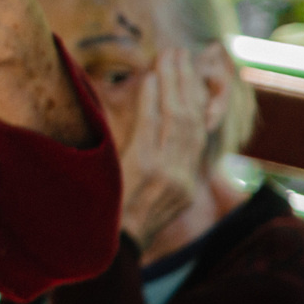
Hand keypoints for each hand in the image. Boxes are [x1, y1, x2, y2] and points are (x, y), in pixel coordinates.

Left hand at [118, 47, 210, 250]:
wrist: (107, 250)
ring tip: (168, 57)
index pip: (196, 132)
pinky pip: (152, 128)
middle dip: (186, 83)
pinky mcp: (147, 171)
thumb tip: (152, 123)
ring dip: (173, 84)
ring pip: (178, 120)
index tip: (188, 72)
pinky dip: (153, 102)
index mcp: (185, 182)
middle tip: (179, 53)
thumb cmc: (116, 219)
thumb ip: (156, 162)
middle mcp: (182, 177)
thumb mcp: (147, 195)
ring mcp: (167, 175)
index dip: (195, 99)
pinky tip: (150, 80)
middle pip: (191, 120)